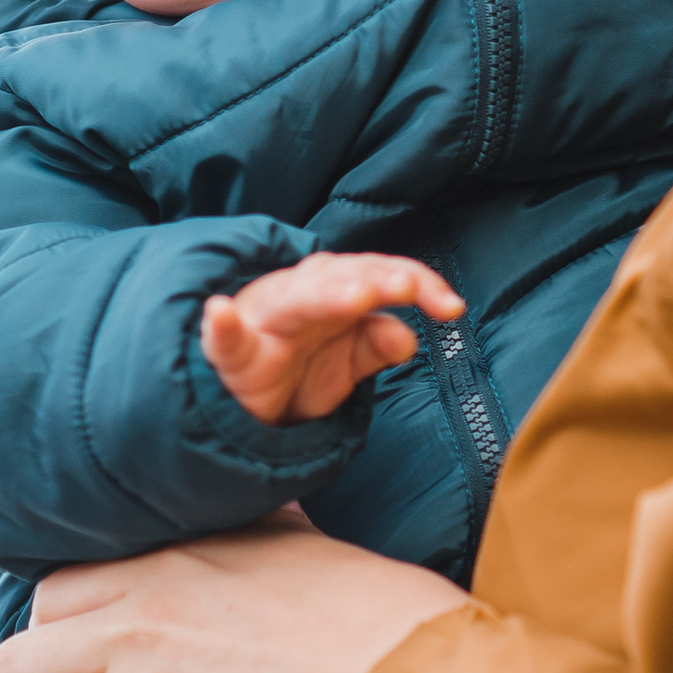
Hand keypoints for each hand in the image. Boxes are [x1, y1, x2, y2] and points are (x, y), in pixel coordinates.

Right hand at [200, 252, 464, 424]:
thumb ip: (374, 346)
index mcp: (333, 291)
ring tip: (356, 297)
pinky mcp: (230, 353)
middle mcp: (300, 294)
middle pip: (342, 276)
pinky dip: (222, 326)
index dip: (420, 284)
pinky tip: (220, 314)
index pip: (380, 274)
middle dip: (376, 279)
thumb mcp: (345, 364)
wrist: (238, 398)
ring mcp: (262, 319)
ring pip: (294, 298)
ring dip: (325, 294)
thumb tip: (409, 338)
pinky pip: (224, 338)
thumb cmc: (295, 366)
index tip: (452, 308)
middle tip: (407, 288)